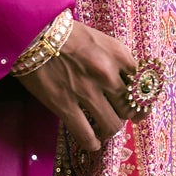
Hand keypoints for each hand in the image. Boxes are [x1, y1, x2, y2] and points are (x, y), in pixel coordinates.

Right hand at [16, 18, 140, 153]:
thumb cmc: (65, 32)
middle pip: (130, 107)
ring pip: (112, 124)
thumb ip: (115, 59)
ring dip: (110, 129)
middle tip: (120, 116)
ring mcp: (87, 91)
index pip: (143, 84)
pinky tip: (94, 144)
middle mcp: (108, 74)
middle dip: (126, 114)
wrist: (32, 31)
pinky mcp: (65, 105)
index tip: (139, 106)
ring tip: (105, 129)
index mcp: (118, 54)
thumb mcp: (99, 39)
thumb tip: (125, 83)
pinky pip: (86, 134)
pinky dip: (92, 143)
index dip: (142, 98)